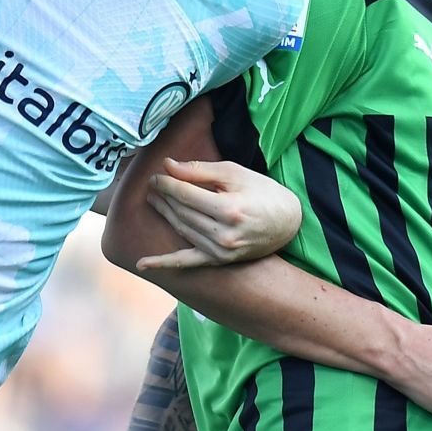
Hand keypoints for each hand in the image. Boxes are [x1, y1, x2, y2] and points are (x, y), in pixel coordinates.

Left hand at [137, 158, 301, 270]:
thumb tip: (168, 166)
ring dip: (164, 215)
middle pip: (182, 212)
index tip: (155, 176)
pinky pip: (187, 262)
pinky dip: (164, 263)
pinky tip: (142, 264)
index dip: (167, 184)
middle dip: (164, 197)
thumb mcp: (235, 173)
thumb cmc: (263, 192)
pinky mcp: (220, 260)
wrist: (288, 222)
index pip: (186, 195)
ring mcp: (221, 251)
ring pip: (182, 230)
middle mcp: (224, 234)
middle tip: (151, 184)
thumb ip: (199, 170)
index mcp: (229, 209)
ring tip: (153, 201)